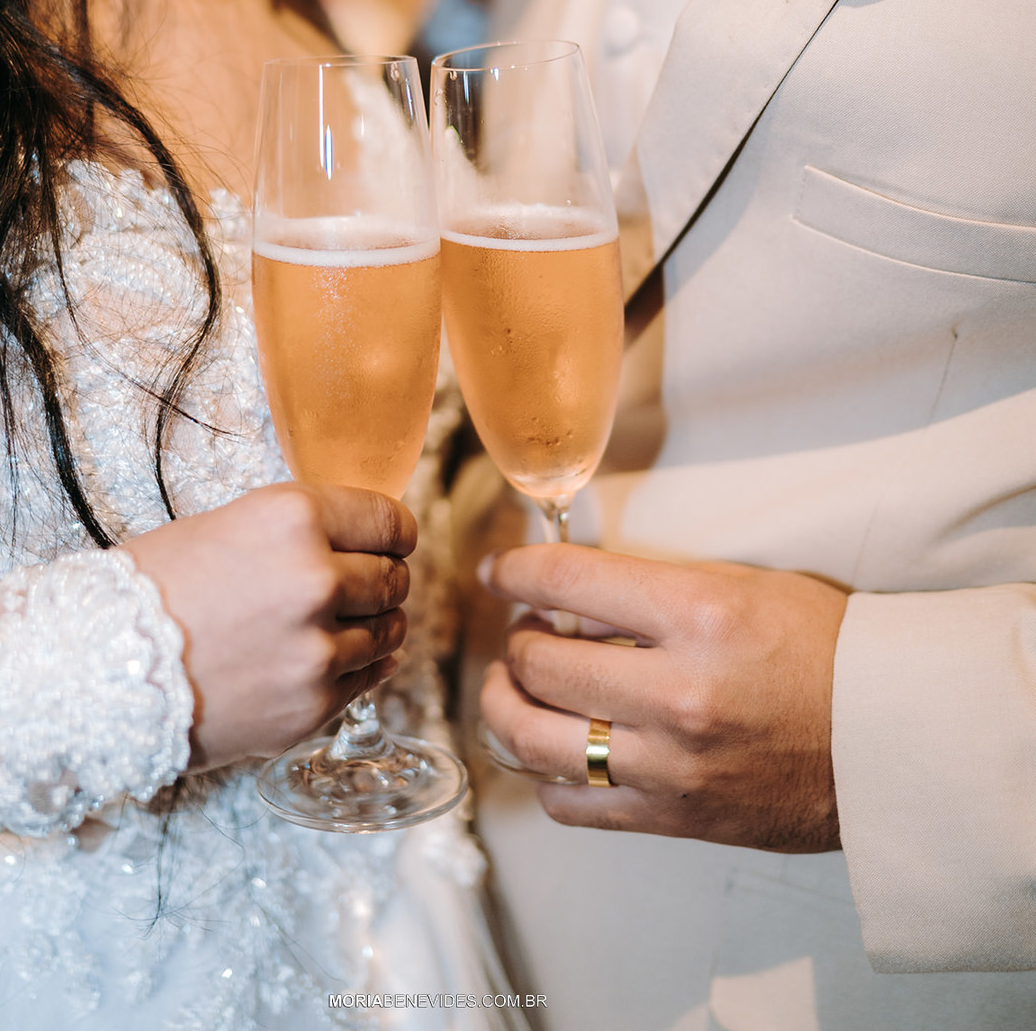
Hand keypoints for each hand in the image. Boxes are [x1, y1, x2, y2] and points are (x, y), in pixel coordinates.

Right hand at [127, 483, 414, 769]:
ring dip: (376, 624)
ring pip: (389, 630)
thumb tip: (362, 541)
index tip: (392, 539)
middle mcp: (316, 580)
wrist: (94, 669)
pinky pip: (368, 679)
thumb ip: (301, 532)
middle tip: (364, 582)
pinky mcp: (311, 708)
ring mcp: (317, 650)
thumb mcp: (230, 526)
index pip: (387, 520)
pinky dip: (362, 666)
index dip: (394, 530)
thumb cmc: (153, 588)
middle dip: (384, 577)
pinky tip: (335, 657)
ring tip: (341, 623)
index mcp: (293, 519)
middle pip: (393, 577)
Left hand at [479, 542, 847, 851]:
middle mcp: (676, 692)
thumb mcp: (740, 586)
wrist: (889, 742)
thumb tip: (568, 592)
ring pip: (534, 739)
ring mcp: (668, 765)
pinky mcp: (670, 818)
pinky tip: (554, 745)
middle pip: (540, 662)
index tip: (498, 569)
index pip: (567, 580)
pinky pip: (569, 803)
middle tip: (524, 629)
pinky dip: (544, 771)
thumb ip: (650, 589)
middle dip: (516, 639)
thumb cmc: (823, 651)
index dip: (516, 569)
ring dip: (505, 705)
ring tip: (515, 686)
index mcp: (698, 616)